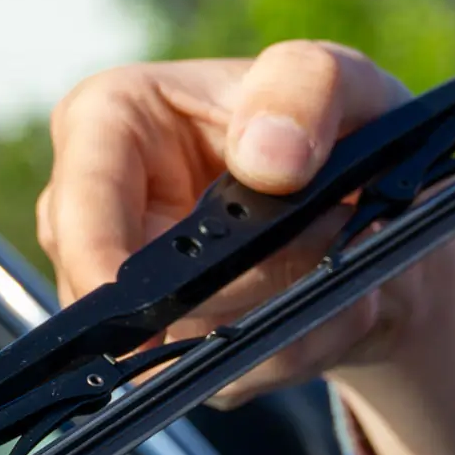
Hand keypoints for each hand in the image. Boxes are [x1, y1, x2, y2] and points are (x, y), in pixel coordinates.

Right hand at [37, 41, 454, 454]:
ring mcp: (135, 286)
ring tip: (338, 264)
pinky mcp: (178, 346)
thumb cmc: (336, 123)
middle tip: (325, 244)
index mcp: (113, 122)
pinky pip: (228, 377)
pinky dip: (298, 349)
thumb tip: (268, 158)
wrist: (378, 212)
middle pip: (120, 289)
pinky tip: (336, 305)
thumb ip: (305, 87)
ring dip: (276, 322)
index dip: (96, 254)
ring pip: (181, 345)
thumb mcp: (339, 77)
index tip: (152, 302)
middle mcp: (105, 211)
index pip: (76, 195)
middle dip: (231, 289)